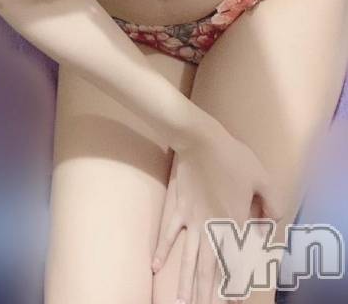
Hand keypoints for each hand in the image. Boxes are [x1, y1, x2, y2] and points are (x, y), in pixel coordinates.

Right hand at [152, 128, 283, 303]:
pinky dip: (162, 251)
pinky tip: (155, 267)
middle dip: (207, 294)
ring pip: (189, 257)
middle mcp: (212, 227)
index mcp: (236, 221)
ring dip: (186, 282)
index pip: (237, 260)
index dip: (236, 284)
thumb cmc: (233, 157)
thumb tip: (270, 221)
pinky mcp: (178, 209)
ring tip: (181, 303)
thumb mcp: (262, 177)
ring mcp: (192, 220)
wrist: (200, 140)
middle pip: (209, 268)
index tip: (234, 302)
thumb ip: (272, 202)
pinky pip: (169, 234)